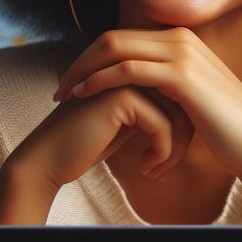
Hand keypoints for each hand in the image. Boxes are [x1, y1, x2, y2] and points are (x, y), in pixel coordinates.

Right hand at [0, 85, 191, 222]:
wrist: (49, 158)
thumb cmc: (88, 145)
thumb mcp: (127, 124)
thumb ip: (153, 111)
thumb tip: (192, 120)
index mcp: (135, 71)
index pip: (180, 98)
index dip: (184, 131)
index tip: (170, 161)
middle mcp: (132, 69)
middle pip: (183, 104)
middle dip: (182, 142)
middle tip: (165, 171)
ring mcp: (126, 79)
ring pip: (177, 114)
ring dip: (173, 151)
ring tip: (158, 173)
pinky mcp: (121, 95)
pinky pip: (162, 125)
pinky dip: (161, 152)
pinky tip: (145, 168)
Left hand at [54, 28, 241, 221]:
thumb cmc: (225, 131)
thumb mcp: (190, 101)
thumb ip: (166, 88)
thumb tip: (140, 93)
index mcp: (181, 40)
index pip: (123, 38)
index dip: (92, 58)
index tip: (73, 82)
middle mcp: (180, 38)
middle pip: (112, 38)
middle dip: (80, 62)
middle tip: (59, 88)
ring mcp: (182, 53)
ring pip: (115, 49)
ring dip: (83, 72)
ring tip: (64, 95)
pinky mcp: (182, 76)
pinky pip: (127, 70)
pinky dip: (99, 81)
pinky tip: (83, 96)